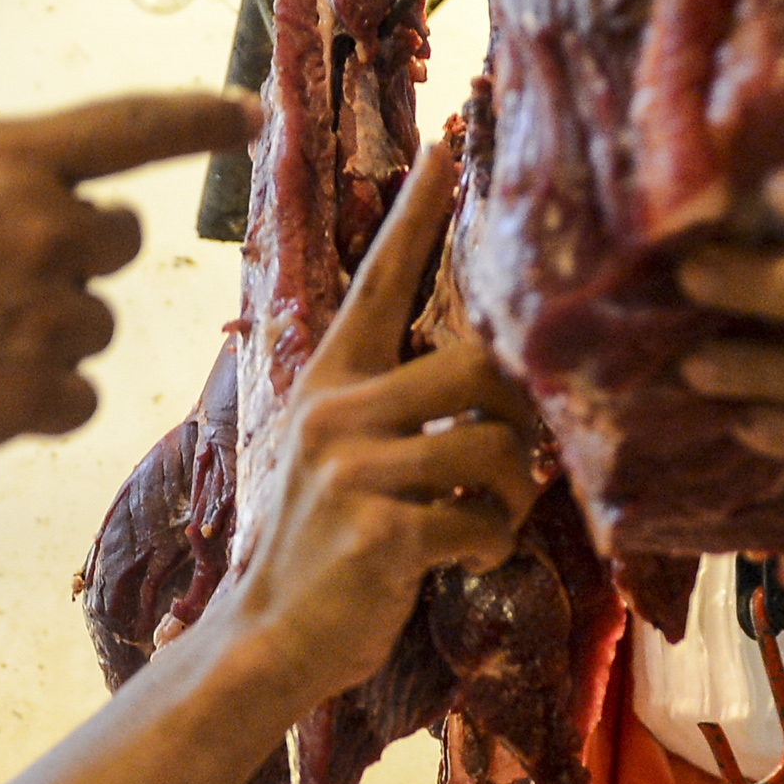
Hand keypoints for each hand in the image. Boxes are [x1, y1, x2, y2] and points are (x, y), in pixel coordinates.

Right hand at [0, 90, 257, 454]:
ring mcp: (44, 313)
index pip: (131, 125)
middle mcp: (42, 227)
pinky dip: (33, 400)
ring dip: (42, 334)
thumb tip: (19, 200)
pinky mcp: (34, 394)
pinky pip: (75, 397)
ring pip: (92, 324)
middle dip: (71, 259)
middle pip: (117, 240)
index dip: (197, 120)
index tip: (245, 116)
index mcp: (4, 157)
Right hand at [207, 141, 543, 705]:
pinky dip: (489, 548)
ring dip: (511, 498)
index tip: (450, 145)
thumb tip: (485, 389)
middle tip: (517, 457)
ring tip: (484, 526)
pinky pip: (483, 521)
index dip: (418, 213)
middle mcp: (336, 410)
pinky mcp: (380, 528)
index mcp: (328, 382)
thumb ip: (388, 412)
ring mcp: (354, 468)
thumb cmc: (317, 551)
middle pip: (477, 367)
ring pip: (494, 448)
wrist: (265, 639)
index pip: (379, 280)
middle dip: (519, 416)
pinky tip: (458, 563)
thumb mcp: (334, 459)